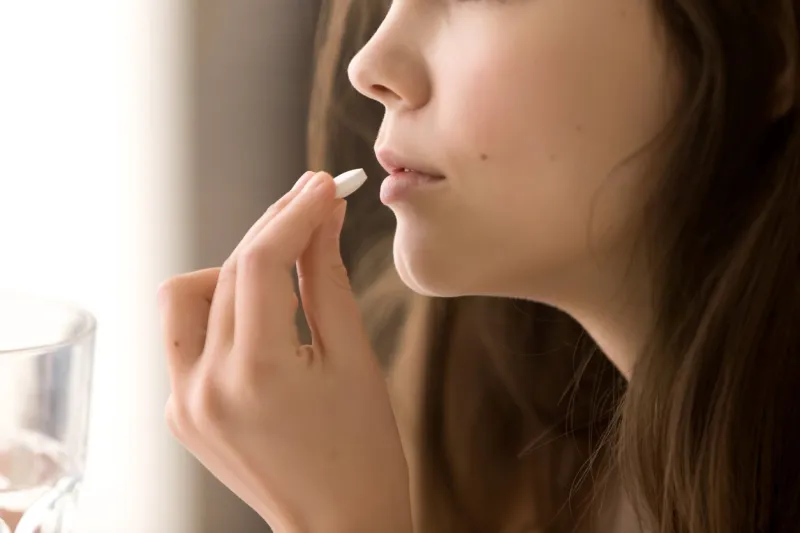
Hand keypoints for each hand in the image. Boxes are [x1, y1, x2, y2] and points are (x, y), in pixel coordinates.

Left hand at [157, 171, 411, 532]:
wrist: (338, 524)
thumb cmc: (363, 452)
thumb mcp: (354, 357)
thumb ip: (327, 277)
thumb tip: (323, 215)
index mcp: (257, 375)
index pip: (259, 263)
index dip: (293, 213)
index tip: (322, 185)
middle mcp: (205, 387)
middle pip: (226, 270)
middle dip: (273, 231)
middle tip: (316, 207)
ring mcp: (184, 402)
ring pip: (190, 296)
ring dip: (234, 270)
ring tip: (284, 273)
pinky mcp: (180, 411)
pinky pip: (188, 337)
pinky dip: (222, 312)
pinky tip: (263, 318)